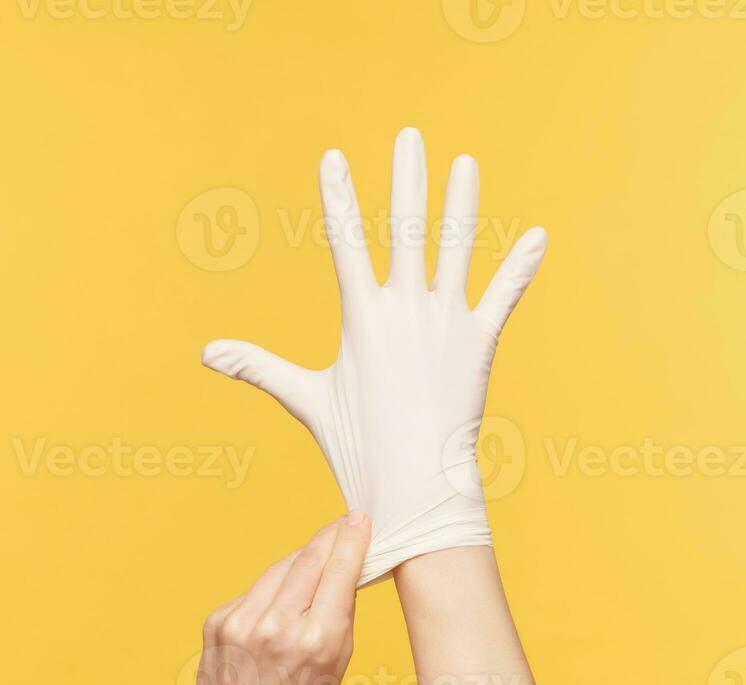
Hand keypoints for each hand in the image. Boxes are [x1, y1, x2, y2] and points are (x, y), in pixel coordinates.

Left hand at [181, 513, 371, 684]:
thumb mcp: (335, 671)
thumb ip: (340, 618)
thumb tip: (346, 568)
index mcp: (317, 641)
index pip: (338, 570)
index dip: (351, 539)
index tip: (359, 518)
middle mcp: (278, 625)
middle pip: (309, 559)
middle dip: (328, 539)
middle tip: (342, 525)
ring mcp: (243, 621)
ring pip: (280, 569)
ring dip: (300, 561)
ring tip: (316, 561)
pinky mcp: (218, 620)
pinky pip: (255, 591)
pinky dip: (272, 591)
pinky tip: (278, 608)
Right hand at [203, 128, 546, 583]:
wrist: (414, 488)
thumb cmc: (356, 447)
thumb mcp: (305, 399)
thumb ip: (258, 366)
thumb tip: (206, 354)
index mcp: (362, 317)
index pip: (346, 242)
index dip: (339, 197)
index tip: (333, 157)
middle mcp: (406, 310)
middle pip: (407, 228)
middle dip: (408, 178)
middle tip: (410, 136)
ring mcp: (446, 324)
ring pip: (457, 249)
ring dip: (462, 203)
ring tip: (466, 163)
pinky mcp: (479, 344)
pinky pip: (503, 296)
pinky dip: (521, 267)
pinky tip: (539, 237)